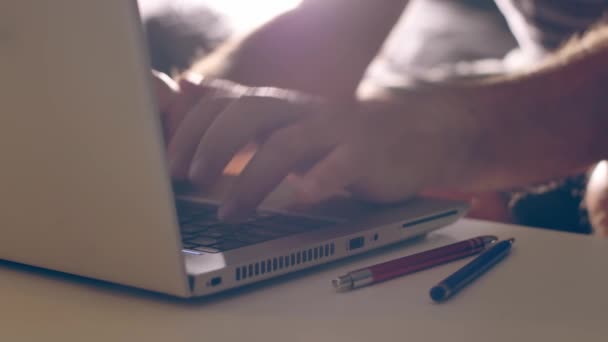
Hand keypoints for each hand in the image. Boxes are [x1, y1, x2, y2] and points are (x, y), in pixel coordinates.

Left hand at [163, 75, 477, 219]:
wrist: (412, 134)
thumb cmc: (341, 137)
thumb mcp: (287, 123)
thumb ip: (240, 112)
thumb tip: (189, 88)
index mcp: (280, 106)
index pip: (225, 105)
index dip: (191, 132)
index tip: (169, 168)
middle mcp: (302, 111)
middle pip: (248, 114)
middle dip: (213, 146)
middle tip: (191, 180)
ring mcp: (335, 129)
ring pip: (286, 144)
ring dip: (253, 179)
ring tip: (231, 213)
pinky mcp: (366, 152)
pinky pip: (340, 164)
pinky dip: (318, 181)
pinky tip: (300, 199)